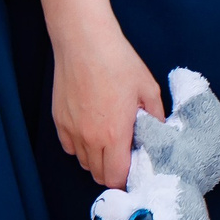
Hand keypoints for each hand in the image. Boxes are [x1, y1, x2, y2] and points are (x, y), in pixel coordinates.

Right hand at [51, 23, 163, 188]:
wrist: (84, 41)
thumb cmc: (117, 61)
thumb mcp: (147, 88)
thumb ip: (156, 116)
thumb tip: (161, 132)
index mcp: (114, 134)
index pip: (116, 178)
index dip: (126, 178)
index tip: (133, 167)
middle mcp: (90, 138)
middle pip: (99, 175)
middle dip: (112, 171)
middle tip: (123, 154)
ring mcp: (72, 130)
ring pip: (83, 163)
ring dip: (96, 159)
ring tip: (107, 140)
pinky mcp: (59, 121)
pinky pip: (69, 147)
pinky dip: (80, 146)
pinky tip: (90, 130)